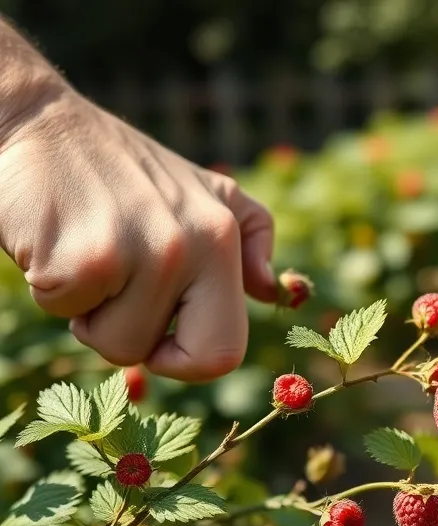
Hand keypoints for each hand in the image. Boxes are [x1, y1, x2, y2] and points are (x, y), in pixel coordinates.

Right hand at [0, 41, 276, 381]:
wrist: (36, 124)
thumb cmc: (122, 170)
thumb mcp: (206, 191)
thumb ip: (250, 239)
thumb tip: (273, 291)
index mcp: (224, 236)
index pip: (229, 350)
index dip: (192, 360)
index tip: (162, 336)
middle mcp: (191, 246)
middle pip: (191, 361)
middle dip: (147, 347)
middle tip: (120, 304)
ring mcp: (138, 254)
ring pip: (119, 346)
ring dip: (92, 315)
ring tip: (87, 256)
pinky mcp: (80, 260)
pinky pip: (66, 314)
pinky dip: (51, 290)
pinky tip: (56, 243)